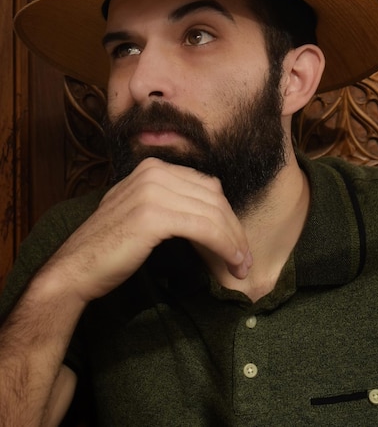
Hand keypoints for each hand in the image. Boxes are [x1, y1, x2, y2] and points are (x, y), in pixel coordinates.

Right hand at [49, 157, 251, 303]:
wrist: (75, 268)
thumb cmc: (109, 247)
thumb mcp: (140, 212)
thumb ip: (169, 203)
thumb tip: (210, 217)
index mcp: (152, 167)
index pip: (205, 186)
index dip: (227, 215)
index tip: (237, 243)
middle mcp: (153, 172)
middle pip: (213, 197)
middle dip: (235, 229)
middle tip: (244, 260)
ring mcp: (152, 190)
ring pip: (213, 213)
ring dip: (234, 241)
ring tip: (240, 266)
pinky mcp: (154, 215)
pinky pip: (204, 228)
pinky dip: (224, 245)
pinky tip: (230, 262)